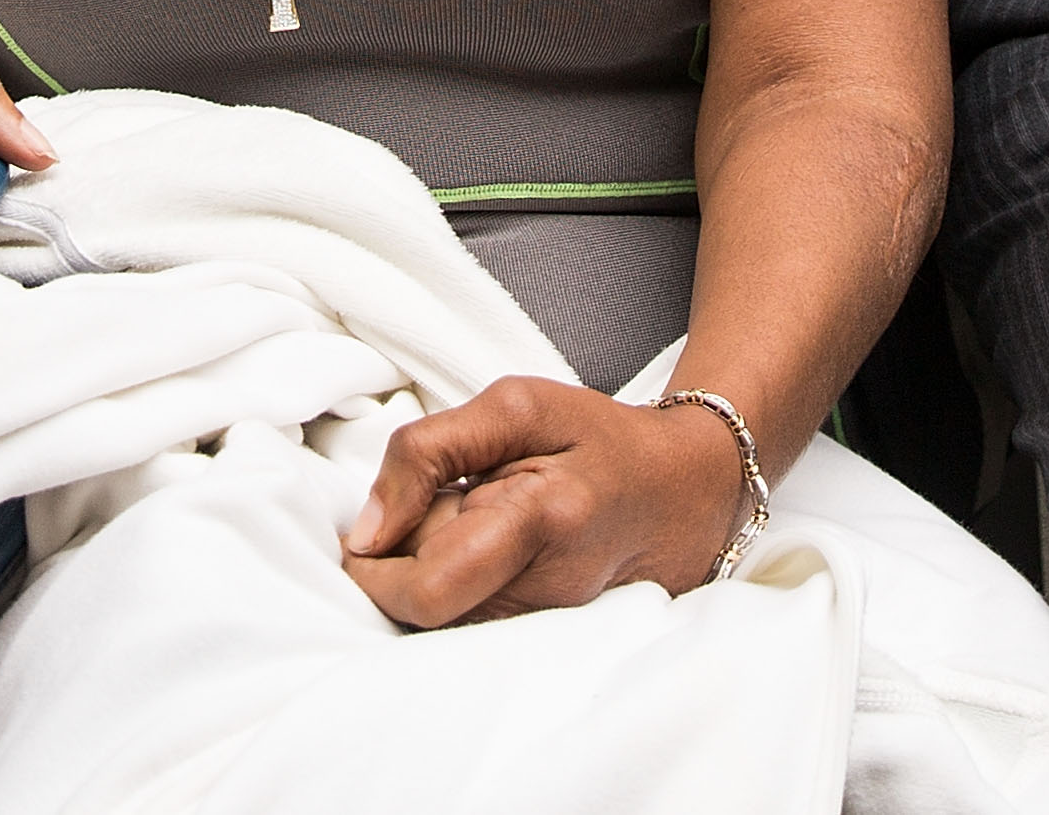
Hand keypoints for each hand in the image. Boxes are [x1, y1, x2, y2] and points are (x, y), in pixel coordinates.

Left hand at [338, 378, 757, 626]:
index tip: (364, 537)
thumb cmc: (596, 440)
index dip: (374, 573)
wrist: (684, 493)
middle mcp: (549, 592)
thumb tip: (365, 530)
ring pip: (445, 624)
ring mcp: (551, 628)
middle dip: (401, 567)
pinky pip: (471, 627)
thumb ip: (429, 452)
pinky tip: (482, 556)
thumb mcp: (514, 406)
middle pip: (426, 610)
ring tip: (463, 531)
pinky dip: (457, 591)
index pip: (428, 589)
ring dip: (431, 579)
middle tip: (428, 516)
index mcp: (543, 519)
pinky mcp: (549, 642)